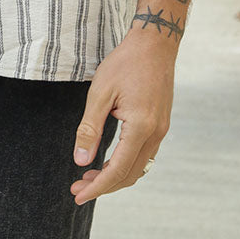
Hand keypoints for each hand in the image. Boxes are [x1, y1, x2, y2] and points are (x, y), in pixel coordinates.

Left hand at [69, 28, 175, 204]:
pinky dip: (126, 164)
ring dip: (115, 176)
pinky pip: (144, 155)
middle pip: (129, 175)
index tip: (78, 196)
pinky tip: (109, 160)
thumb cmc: (125, 62)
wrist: (155, 43)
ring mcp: (161, 130)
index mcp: (141, 127)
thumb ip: (90, 128)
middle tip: (78, 186)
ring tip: (90, 176)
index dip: (97, 187)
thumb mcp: (101, 92)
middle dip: (103, 185)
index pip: (117, 170)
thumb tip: (80, 160)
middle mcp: (155, 133)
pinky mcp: (161, 124)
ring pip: (138, 167)